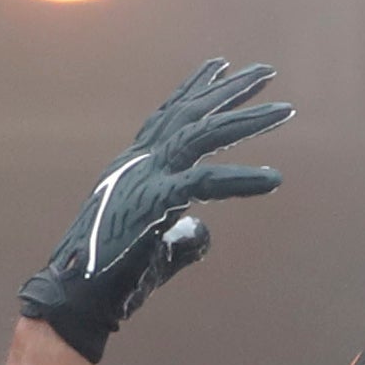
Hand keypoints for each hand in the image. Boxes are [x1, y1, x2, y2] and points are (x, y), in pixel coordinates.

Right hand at [17, 58, 292, 364]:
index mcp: (135, 167)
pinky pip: (206, 182)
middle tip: (267, 72)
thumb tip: (202, 229)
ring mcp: (145, 177)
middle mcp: (138, 162)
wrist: (79, 298)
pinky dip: (242, 178)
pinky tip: (274, 179)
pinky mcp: (154, 201)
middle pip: (190, 113)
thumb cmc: (113, 277)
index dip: (195, 89)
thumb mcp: (156, 248)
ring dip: (245, 120)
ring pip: (201, 134)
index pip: (169, 116)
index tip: (222, 67)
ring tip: (285, 110)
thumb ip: (182, 234)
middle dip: (229, 90)